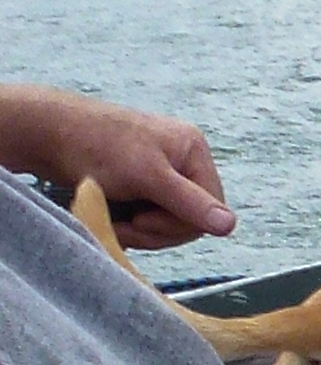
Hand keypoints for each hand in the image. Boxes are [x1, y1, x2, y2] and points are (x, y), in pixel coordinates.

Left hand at [0, 86, 234, 248]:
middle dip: (156, 229)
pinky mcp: (143, 184)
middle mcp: (183, 160)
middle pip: (191, 220)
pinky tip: (113, 213)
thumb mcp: (147, 176)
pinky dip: (132, 224)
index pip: (212, 210)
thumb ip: (189, 202)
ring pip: (170, 224)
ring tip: (114, 217)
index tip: (142, 220)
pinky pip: (151, 219)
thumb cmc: (94, 146)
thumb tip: (230, 226)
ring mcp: (164, 173)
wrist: (47, 134)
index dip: (179, 225)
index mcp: (193, 150)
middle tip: (125, 223)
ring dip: (141, 230)